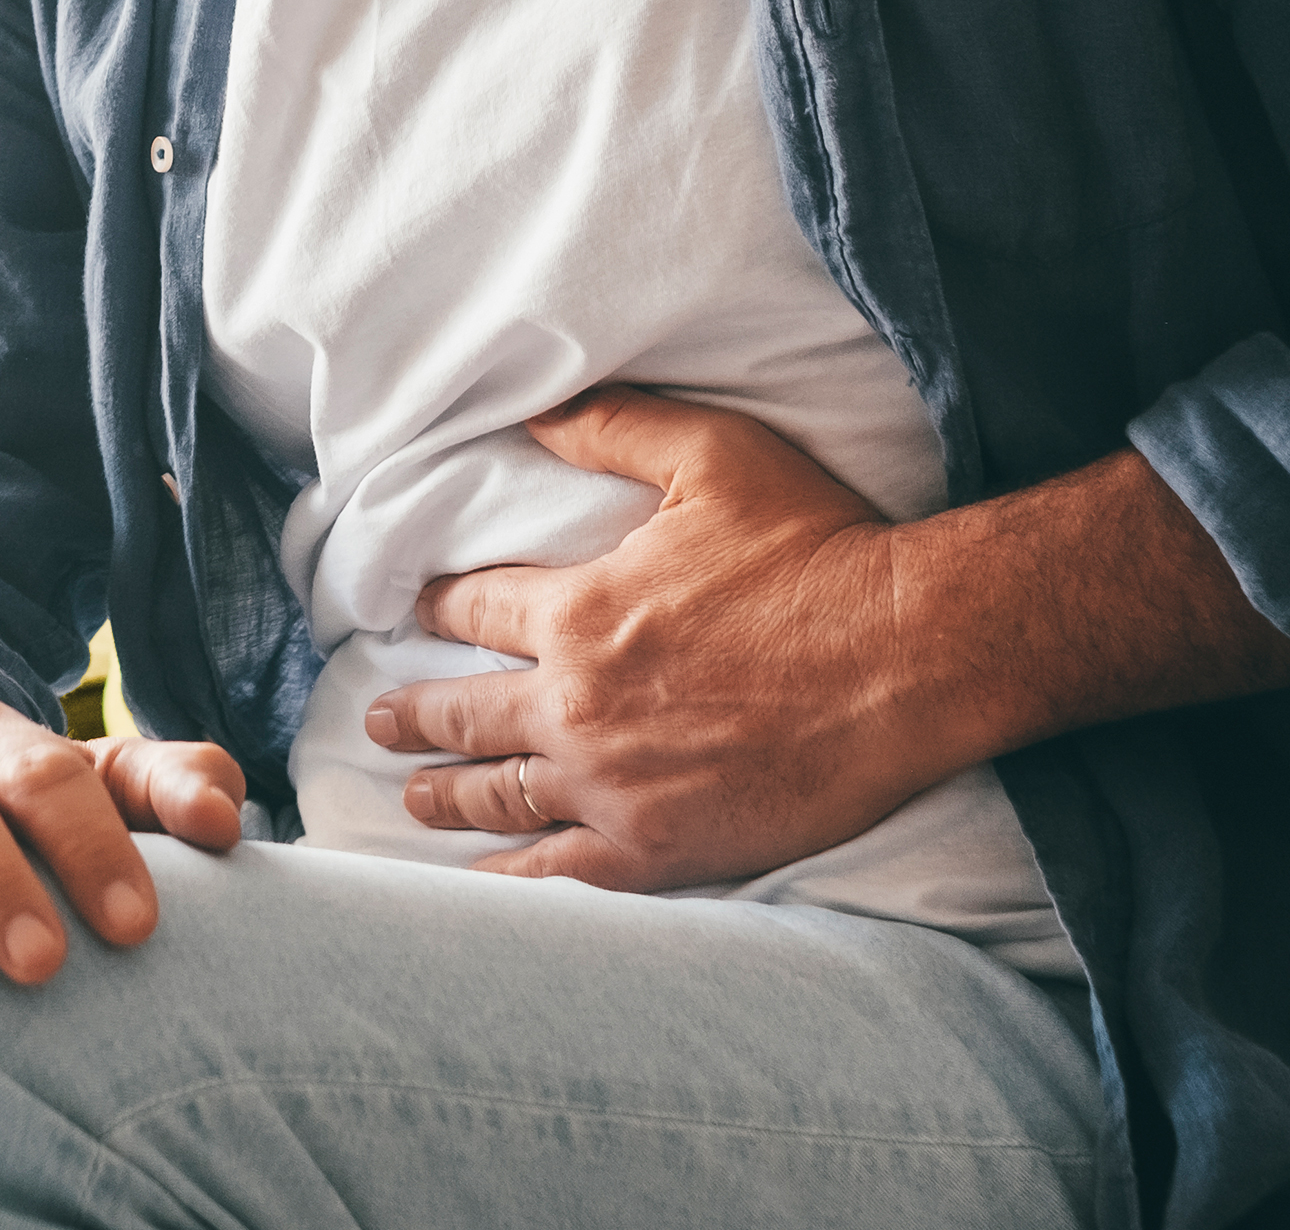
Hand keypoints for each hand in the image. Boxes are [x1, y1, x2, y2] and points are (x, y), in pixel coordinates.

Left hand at [367, 386, 945, 890]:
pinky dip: (509, 875)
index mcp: (579, 612)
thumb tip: (532, 411)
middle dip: (413, 716)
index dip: (436, 608)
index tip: (411, 613)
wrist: (910, 656)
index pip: (473, 610)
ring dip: (445, 795)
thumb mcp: (711, 454)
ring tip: (413, 797)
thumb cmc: (818, 549)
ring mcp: (613, 785)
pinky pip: (558, 870)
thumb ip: (611, 429)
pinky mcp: (658, 847)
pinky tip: (483, 878)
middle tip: (379, 720)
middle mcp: (577, 705)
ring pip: (499, 796)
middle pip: (464, 714)